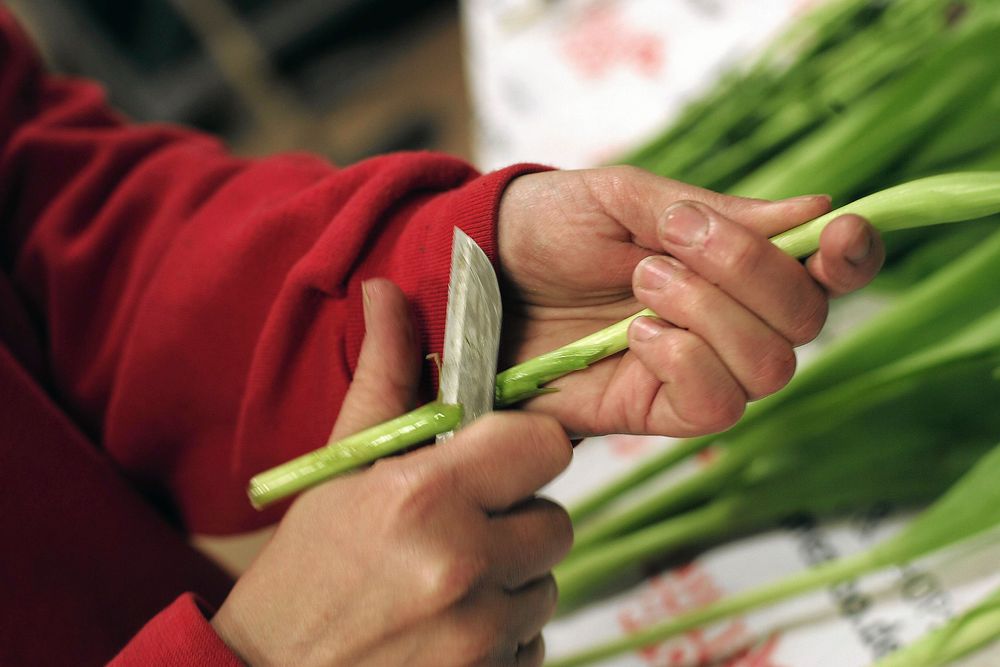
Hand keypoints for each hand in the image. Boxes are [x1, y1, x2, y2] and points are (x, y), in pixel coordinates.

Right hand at [211, 279, 572, 665]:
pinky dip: (504, 633)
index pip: (545, 445)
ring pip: (547, 583)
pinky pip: (536, 640)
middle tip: (458, 528)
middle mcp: (463, 564)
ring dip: (510, 580)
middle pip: (555, 519)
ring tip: (445, 581)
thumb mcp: (341, 470)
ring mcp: (480, 634)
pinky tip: (450, 628)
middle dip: (515, 520)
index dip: (523, 449)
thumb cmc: (304, 571)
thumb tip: (386, 290)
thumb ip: (385, 380)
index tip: (495, 461)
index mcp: (425, 496)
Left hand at [497, 166, 883, 437]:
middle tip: (669, 246)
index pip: (825, 270)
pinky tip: (637, 336)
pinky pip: (715, 407)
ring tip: (641, 283)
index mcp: (733, 260)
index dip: (851, 257)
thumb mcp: (624, 197)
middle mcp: (729, 319)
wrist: (479, 277)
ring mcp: (696, 367)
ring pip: (770, 367)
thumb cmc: (548, 227)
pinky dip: (685, 361)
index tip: (838, 234)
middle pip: (806, 321)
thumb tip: (811, 212)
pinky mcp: (657, 411)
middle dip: (749, 275)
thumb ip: (712, 211)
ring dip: (709, 314)